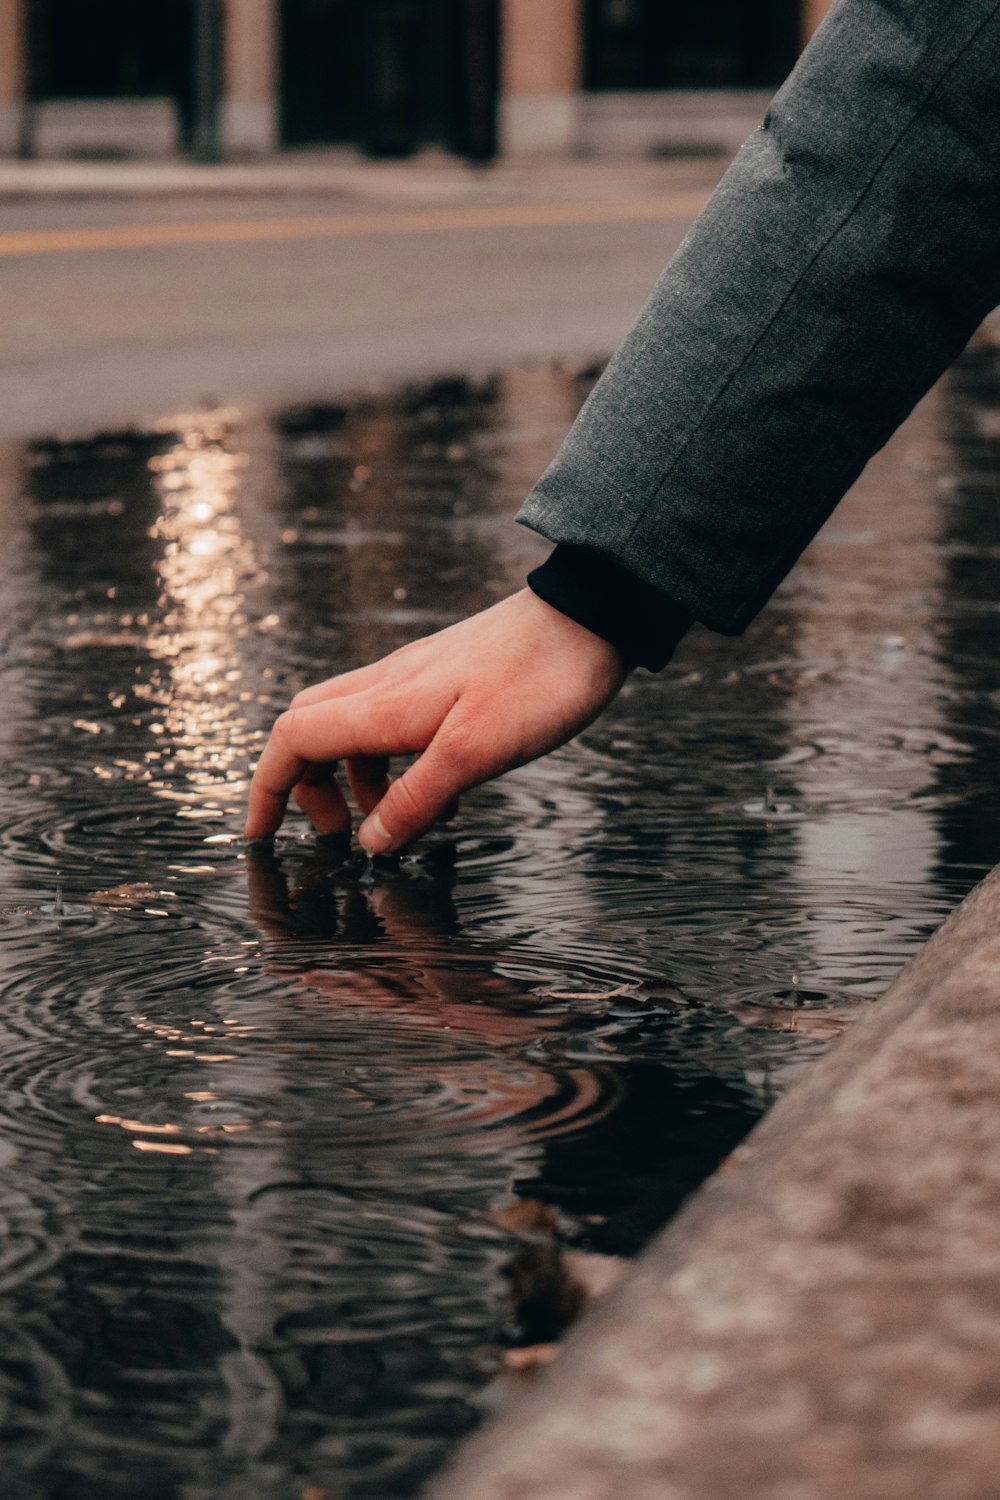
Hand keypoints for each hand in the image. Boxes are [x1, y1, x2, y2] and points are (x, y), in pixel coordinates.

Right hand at [245, 589, 626, 852]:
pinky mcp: (446, 680)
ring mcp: (417, 679)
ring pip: (355, 731)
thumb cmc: (542, 679)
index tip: (261, 835)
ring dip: (360, 782)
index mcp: (385, 703)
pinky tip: (442, 793)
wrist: (592, 615)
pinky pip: (397, 726)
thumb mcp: (478, 753)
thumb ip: (418, 799)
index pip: (293, 739)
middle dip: (306, 787)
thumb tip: (371, 842)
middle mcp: (389, 684)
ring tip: (402, 822)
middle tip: (339, 835)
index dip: (268, 790)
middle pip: (311, 731)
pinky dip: (399, 765)